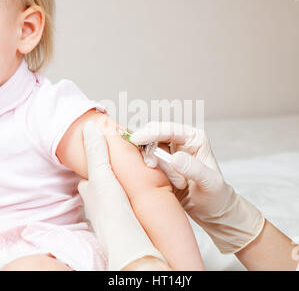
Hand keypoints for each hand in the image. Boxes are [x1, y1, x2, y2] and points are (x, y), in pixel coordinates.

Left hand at [78, 121, 165, 269]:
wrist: (129, 240)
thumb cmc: (113, 211)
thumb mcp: (102, 175)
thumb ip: (96, 152)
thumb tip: (90, 127)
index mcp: (89, 189)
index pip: (88, 169)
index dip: (94, 156)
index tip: (103, 144)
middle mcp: (97, 200)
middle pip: (101, 179)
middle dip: (110, 168)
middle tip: (122, 157)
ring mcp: (111, 209)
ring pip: (114, 188)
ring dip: (122, 179)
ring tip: (133, 169)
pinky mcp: (125, 215)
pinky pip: (126, 197)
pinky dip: (131, 190)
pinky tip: (140, 188)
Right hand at [131, 122, 220, 189]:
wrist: (211, 210)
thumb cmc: (216, 195)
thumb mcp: (210, 183)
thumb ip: (195, 169)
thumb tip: (175, 158)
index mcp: (194, 138)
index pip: (170, 130)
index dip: (152, 133)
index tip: (138, 139)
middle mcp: (180, 142)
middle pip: (154, 136)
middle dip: (150, 150)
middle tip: (152, 166)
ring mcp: (169, 154)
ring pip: (149, 151)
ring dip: (156, 166)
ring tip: (177, 183)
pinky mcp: (161, 166)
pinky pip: (147, 163)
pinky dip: (150, 172)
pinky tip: (163, 182)